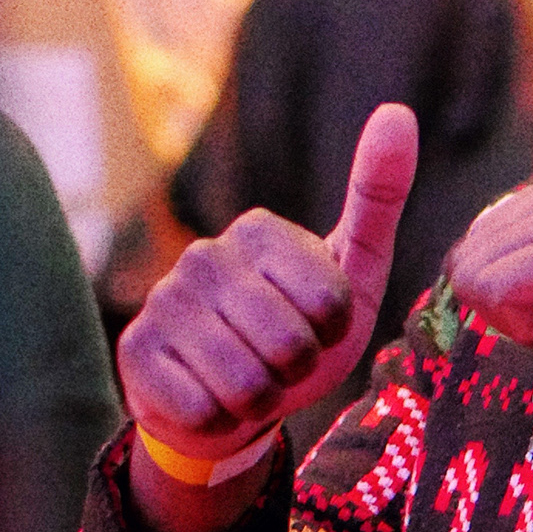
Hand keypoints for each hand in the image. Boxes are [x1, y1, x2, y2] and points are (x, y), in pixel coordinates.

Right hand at [119, 102, 417, 531]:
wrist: (231, 401)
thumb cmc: (302, 333)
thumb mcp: (353, 272)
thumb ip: (378, 195)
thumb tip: (398, 111)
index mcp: (259, 230)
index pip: (331, 304)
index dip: (333, 334)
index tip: (316, 327)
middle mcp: (204, 254)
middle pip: (290, 347)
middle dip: (297, 372)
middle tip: (279, 362)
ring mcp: (163, 300)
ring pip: (247, 385)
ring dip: (259, 400)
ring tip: (248, 380)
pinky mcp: (134, 352)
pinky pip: (204, 411)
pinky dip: (220, 420)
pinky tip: (209, 397)